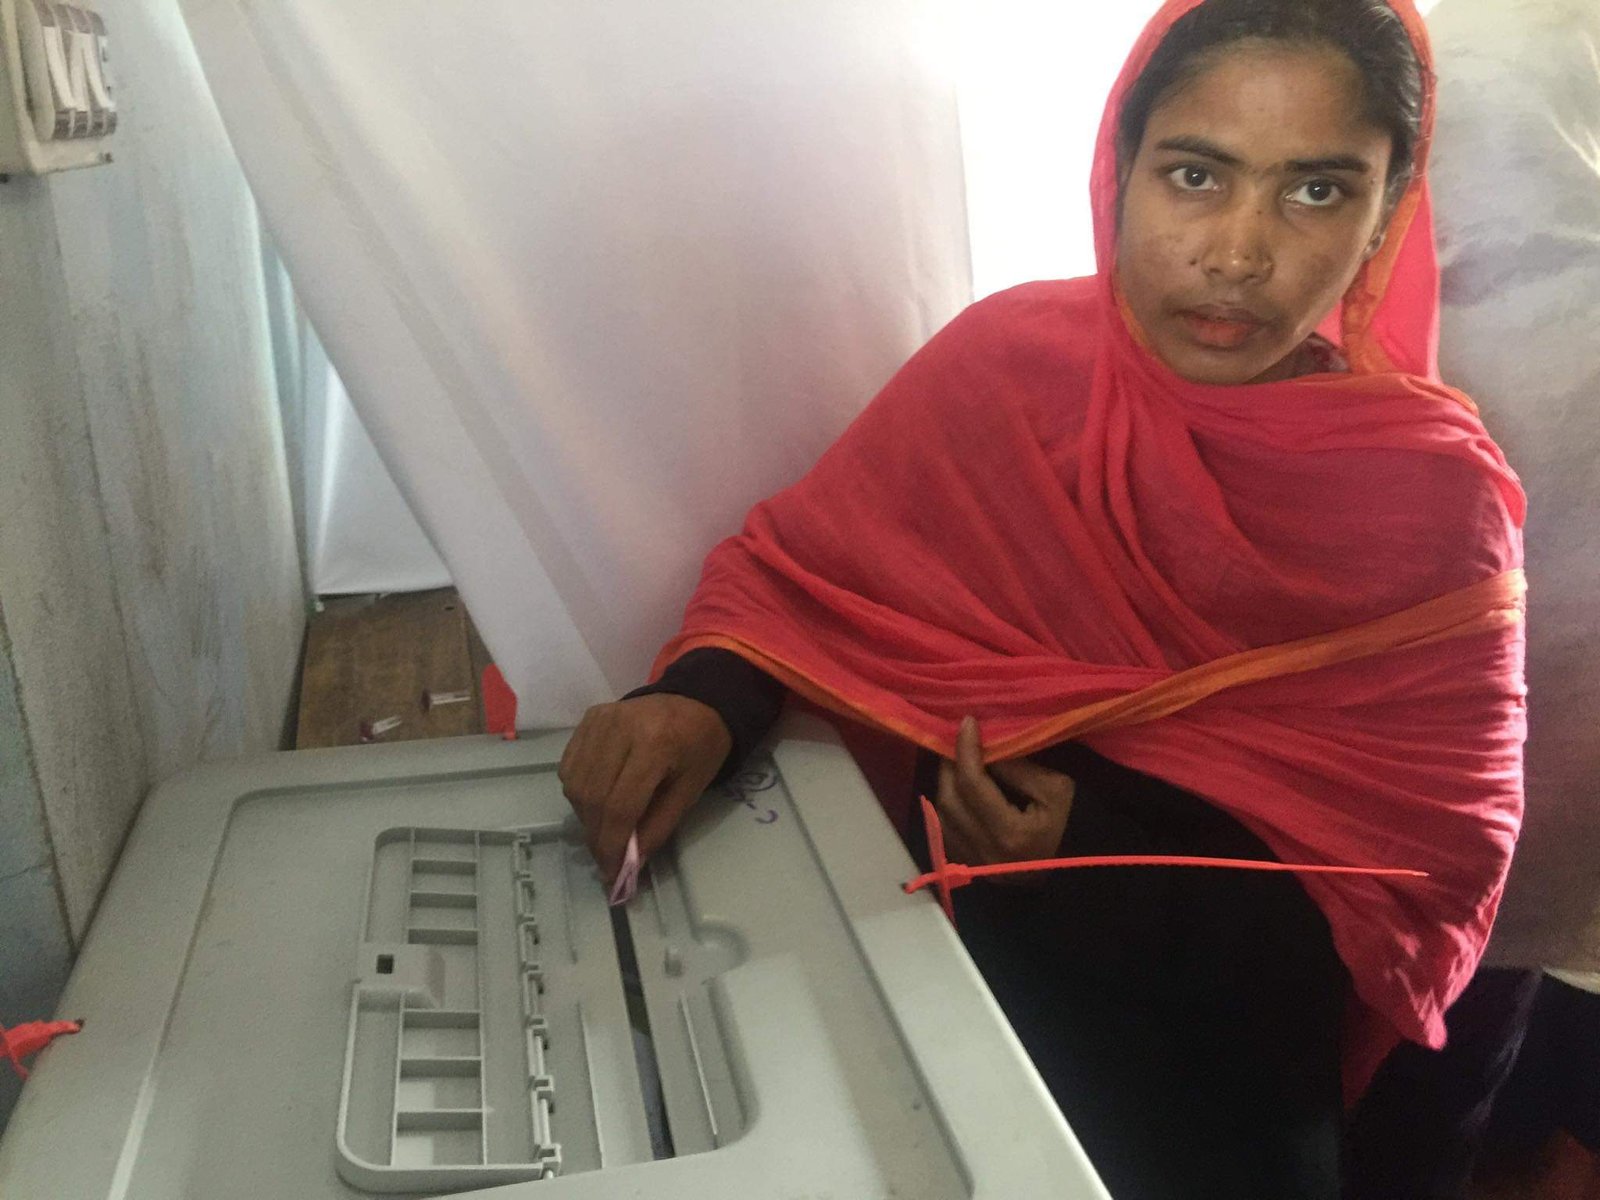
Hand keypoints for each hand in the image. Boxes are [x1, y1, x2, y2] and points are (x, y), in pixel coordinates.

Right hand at [558, 693, 732, 882]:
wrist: (698, 700)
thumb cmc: (701, 747)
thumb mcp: (690, 790)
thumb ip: (658, 826)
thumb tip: (629, 864)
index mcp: (655, 744)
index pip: (620, 805)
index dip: (611, 845)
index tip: (611, 873)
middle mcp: (620, 727)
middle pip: (593, 796)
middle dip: (596, 836)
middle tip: (605, 859)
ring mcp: (600, 720)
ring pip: (575, 783)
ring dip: (585, 817)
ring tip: (604, 831)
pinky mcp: (589, 718)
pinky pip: (570, 766)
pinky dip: (578, 792)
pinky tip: (597, 801)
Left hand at [935, 715, 1074, 874]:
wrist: (1080, 864)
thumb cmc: (1073, 822)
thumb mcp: (1055, 787)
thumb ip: (1016, 767)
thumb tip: (984, 747)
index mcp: (1011, 834)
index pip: (972, 784)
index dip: (965, 749)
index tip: (967, 722)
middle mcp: (987, 853)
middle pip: (949, 800)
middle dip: (950, 765)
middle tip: (958, 739)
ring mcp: (976, 864)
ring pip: (941, 817)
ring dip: (945, 784)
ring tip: (957, 760)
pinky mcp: (972, 867)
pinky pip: (945, 832)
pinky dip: (947, 806)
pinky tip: (958, 788)